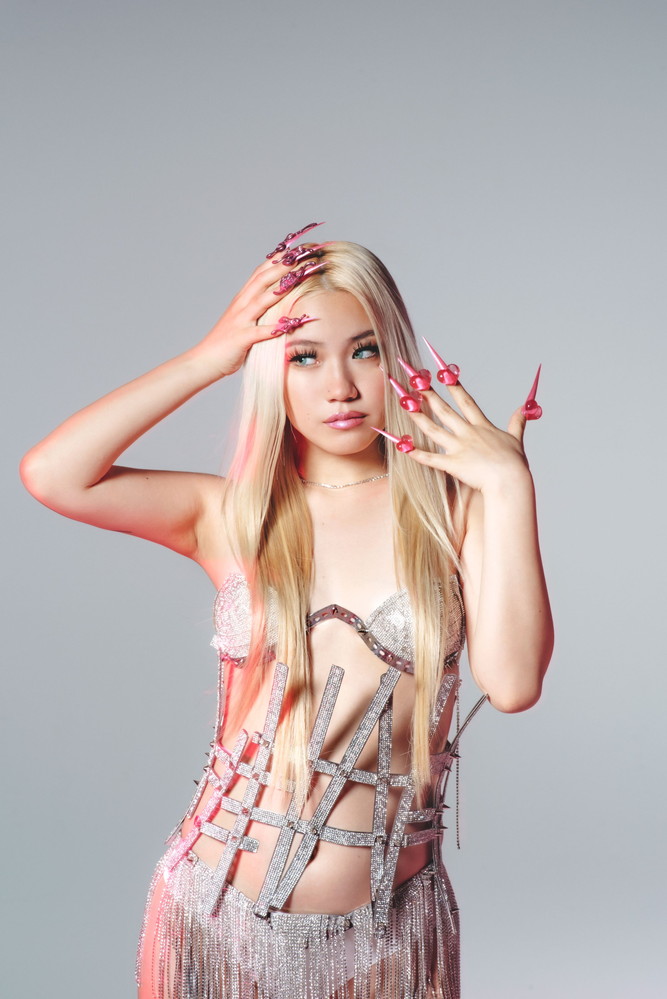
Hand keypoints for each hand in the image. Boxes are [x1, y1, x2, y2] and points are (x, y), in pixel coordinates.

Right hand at [192, 243, 324, 377]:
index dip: (276, 260)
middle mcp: (241, 306)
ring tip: (297, 278)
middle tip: (301, 255)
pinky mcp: (241, 339)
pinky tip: (287, 325)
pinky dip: (273, 329)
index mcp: (242, 299)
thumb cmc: (227, 342)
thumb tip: (275, 299)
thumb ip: (258, 308)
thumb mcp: (243, 319)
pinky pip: (259, 333)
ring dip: (280, 289)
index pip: (260, 273)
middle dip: (282, 267)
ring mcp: (240, 321)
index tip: (294, 248)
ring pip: (261, 301)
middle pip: (262, 280)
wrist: (205, 360)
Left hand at [401, 381, 531, 494]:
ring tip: (403, 403)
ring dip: (416, 415)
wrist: (511, 481)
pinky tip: (401, 444)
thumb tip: (525, 407)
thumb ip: (517, 421)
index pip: (464, 400)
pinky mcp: (453, 465)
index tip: (441, 370)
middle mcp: (467, 433)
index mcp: (481, 426)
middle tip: (413, 379)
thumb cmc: (515, 464)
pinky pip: (430, 458)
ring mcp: (459, 448)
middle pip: (443, 409)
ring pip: (432, 429)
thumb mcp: (517, 439)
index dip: (452, 384)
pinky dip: (414, 452)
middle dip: (427, 393)